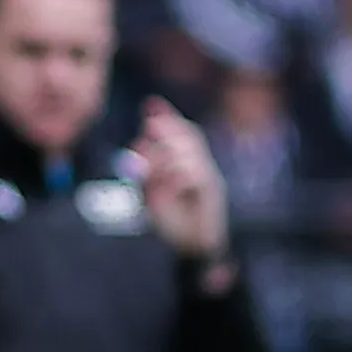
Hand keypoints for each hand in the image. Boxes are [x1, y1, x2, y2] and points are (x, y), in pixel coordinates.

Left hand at [132, 97, 229, 258]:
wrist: (192, 248)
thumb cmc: (172, 222)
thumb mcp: (150, 193)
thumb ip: (145, 171)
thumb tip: (139, 143)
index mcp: (186, 164)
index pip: (181, 133)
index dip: (168, 116)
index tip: (150, 103)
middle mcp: (201, 166)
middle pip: (190, 136)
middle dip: (168, 127)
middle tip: (148, 125)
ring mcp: (210, 178)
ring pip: (192, 154)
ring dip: (166, 156)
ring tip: (148, 172)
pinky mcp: (213, 193)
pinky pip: (196, 175)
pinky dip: (176, 176)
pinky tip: (162, 185)